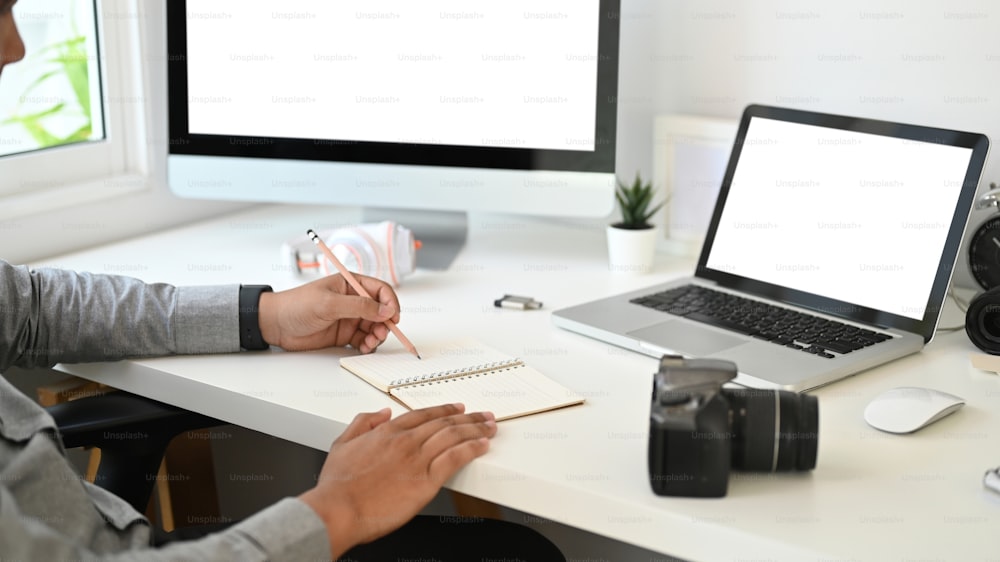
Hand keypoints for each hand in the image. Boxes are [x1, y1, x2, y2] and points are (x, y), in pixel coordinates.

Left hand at [257, 274, 400, 351]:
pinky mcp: (344, 334)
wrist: (275, 324)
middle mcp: (353, 300)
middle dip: (385, 323)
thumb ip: (359, 306)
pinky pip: (364, 339)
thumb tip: (385, 310)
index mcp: (351, 284)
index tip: (393, 316)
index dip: (390, 303)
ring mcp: (349, 318)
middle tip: (382, 333)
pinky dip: (369, 345)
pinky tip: (364, 348)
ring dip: (378, 335)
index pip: (380, 290)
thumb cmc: (297, 305)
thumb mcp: (329, 303)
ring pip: (375, 327)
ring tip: (371, 342)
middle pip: (381, 311)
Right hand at [299, 404, 496, 557]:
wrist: (337, 510)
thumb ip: (362, 423)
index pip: (423, 415)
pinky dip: (472, 449)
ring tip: (489, 427)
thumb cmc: (337, 486)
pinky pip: (455, 458)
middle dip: (468, 418)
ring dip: (475, 429)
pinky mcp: (426, 481)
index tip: (457, 409)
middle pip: (444, 423)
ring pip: (453, 436)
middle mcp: (405, 441)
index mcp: (387, 432)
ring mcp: (417, 460)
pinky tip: (482, 446)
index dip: (444, 410)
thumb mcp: (341, 444)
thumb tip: (381, 413)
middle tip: (483, 416)